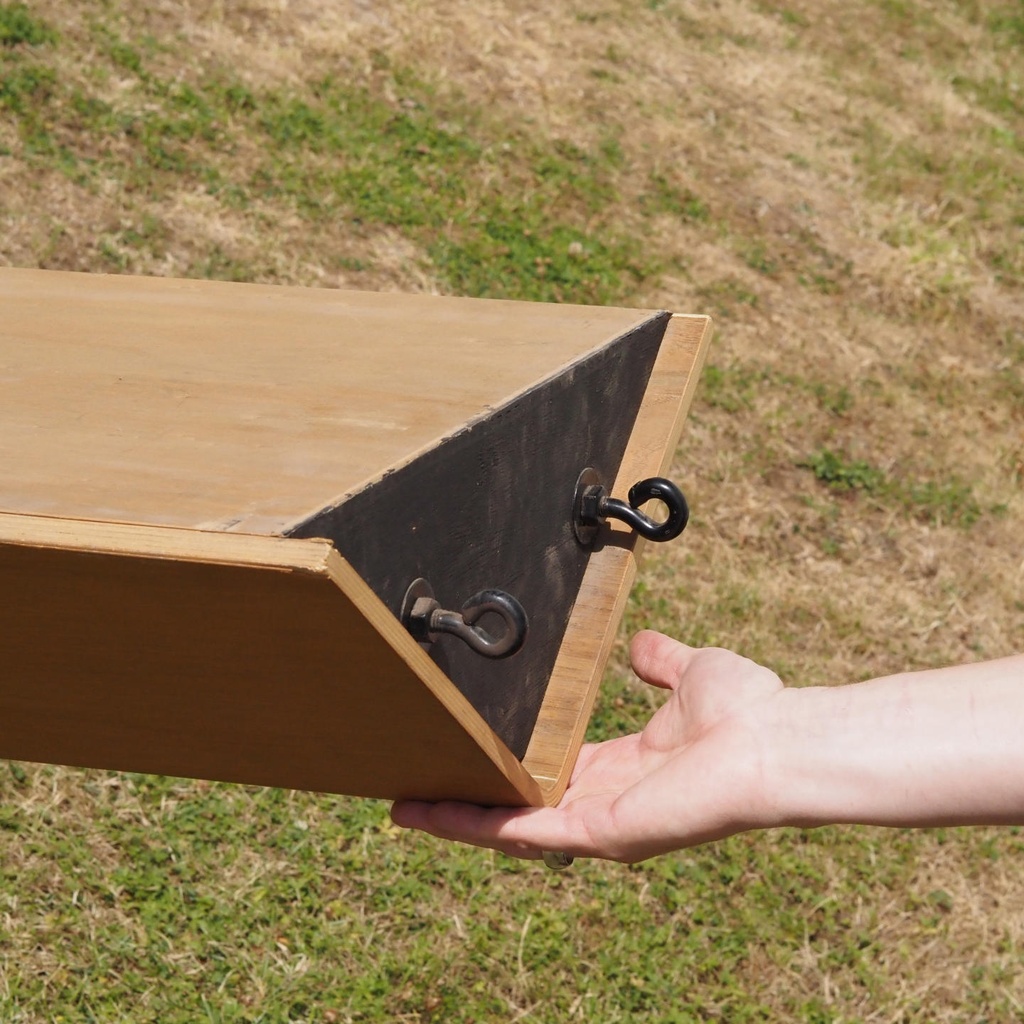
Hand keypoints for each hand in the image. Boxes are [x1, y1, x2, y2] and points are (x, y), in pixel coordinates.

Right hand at [391, 630, 785, 862]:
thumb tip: (643, 645)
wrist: (774, 740)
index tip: (479, 754)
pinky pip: (522, 831)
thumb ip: (659, 661)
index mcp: (628, 766)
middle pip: (525, 803)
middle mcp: (609, 799)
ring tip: (405, 806)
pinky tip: (427, 812)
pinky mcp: (596, 832)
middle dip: (473, 797)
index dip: (516, 765)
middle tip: (419, 785)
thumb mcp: (688, 672)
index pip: (557, 771)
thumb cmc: (746, 710)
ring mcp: (600, 821)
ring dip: (457, 816)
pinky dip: (472, 824)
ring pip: (512, 823)